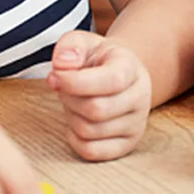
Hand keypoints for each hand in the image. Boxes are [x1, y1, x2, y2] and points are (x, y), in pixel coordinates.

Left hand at [47, 30, 151, 161]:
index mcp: (131, 68)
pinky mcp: (127, 144)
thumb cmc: (98, 60)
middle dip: (69, 99)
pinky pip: (91, 151)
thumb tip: (63, 64)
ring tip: (73, 102)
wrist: (120, 75)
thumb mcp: (84, 42)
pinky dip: (74, 138)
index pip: (110, 81)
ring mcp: (137, 124)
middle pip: (96, 109)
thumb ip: (70, 45)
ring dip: (71, 116)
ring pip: (90, 131)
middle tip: (62, 88)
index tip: (53, 76)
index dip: (76, 81)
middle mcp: (140, 97)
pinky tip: (76, 120)